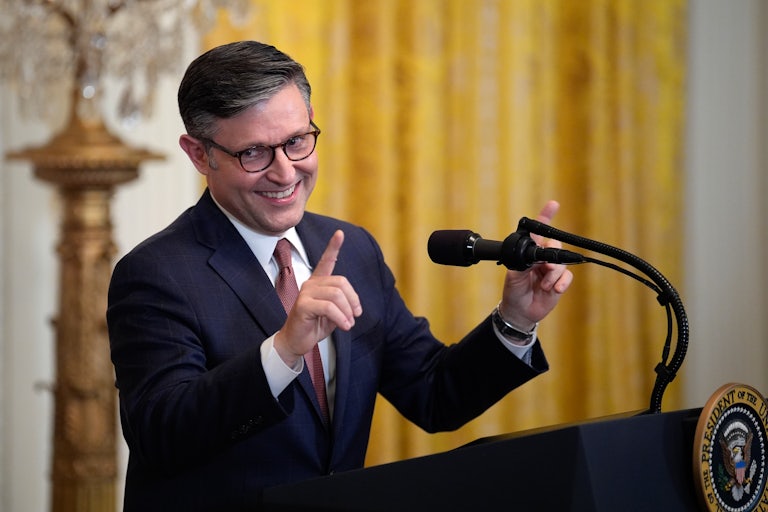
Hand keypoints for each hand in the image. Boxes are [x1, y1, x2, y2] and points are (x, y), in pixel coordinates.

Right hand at [274, 230, 362, 366]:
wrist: (296, 342)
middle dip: (353, 300)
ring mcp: (305, 293)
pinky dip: (340, 317)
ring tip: (349, 324)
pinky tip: (344, 326)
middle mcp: (310, 284)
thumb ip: (342, 304)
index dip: (333, 247)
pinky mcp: (303, 305)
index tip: (340, 233)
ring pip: (336, 295)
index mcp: (318, 283)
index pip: (326, 261)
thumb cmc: (314, 326)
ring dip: (347, 312)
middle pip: (341, 282)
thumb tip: (354, 307)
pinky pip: (329, 307)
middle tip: (356, 315)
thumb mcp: (333, 314)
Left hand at [498, 200, 572, 329]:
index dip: (545, 217)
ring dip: (553, 275)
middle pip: (555, 246)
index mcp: (528, 252)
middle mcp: (542, 258)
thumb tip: (537, 258)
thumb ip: (523, 264)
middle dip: (551, 256)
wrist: (519, 312)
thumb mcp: (513, 276)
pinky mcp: (560, 282)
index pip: (538, 232)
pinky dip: (561, 283)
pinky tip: (553, 290)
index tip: (553, 204)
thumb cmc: (513, 291)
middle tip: (544, 268)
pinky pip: (568, 277)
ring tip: (543, 286)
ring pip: (562, 263)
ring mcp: (552, 270)